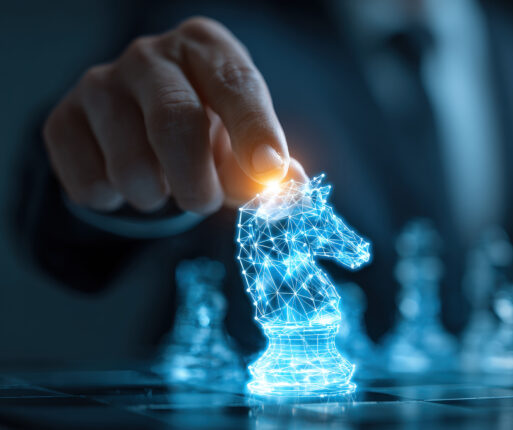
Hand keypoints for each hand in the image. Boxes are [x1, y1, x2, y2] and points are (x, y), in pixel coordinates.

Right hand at [43, 17, 306, 213]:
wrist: (142, 117)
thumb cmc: (209, 122)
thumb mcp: (244, 136)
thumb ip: (266, 164)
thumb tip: (288, 190)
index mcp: (206, 48)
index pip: (235, 84)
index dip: (254, 130)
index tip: (269, 170)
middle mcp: (150, 55)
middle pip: (175, 120)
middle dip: (197, 180)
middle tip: (207, 204)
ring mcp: (99, 83)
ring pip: (130, 163)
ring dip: (156, 196)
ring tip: (165, 184)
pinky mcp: (62, 119)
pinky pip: (91, 183)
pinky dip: (116, 201)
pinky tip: (126, 179)